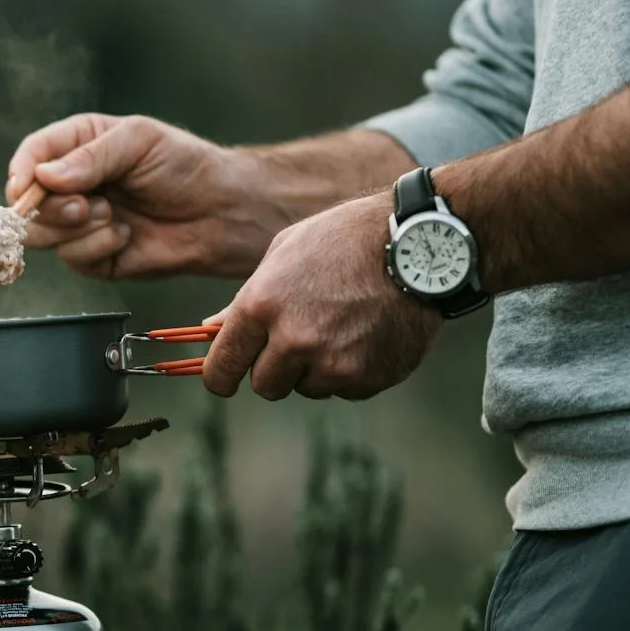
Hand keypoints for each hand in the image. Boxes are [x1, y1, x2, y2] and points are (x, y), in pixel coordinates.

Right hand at [5, 114, 290, 279]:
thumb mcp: (138, 141)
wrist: (220, 212)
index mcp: (77, 146)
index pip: (31, 157)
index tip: (26, 188)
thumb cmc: (185, 166)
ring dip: (76, 229)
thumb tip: (43, 176)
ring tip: (113, 216)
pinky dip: (97, 248)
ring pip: (43, 235)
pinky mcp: (93, 257)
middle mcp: (72, 185)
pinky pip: (73, 259)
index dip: (22, 173)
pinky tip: (125, 236)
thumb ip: (90, 157)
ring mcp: (80, 223)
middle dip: (52, 208)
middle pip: (27, 203)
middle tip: (85, 205)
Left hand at [202, 194, 439, 400]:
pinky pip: (344, 390)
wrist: (420, 245)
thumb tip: (209, 331)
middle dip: (273, 369)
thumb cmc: (345, 240)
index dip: (220, 377)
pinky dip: (350, 371)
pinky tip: (365, 335)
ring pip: (307, 389)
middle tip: (296, 341)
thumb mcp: (283, 255)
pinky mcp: (369, 378)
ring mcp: (334, 363)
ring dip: (314, 369)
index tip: (224, 378)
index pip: (223, 367)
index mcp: (262, 306)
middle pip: (265, 386)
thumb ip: (244, 301)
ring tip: (340, 327)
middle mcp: (294, 340)